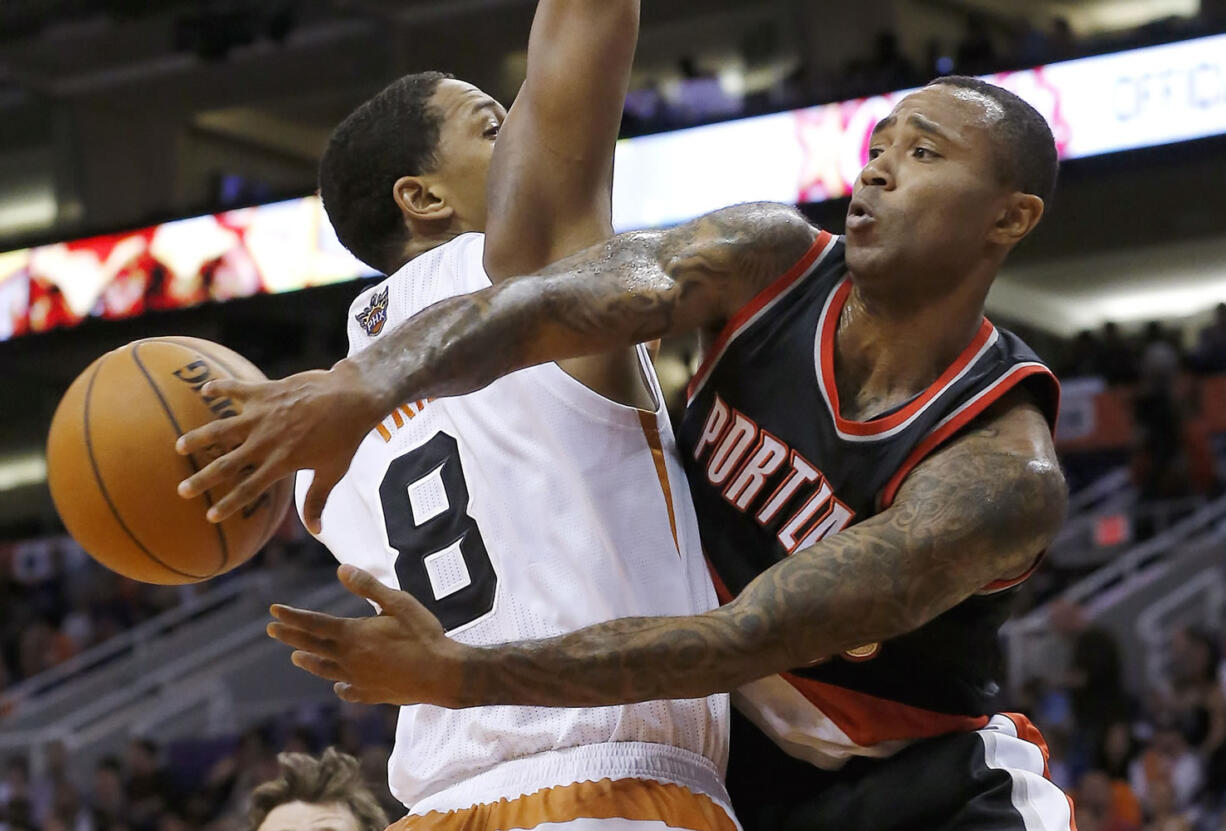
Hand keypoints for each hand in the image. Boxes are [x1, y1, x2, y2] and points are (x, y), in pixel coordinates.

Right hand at [175, 360, 384, 531]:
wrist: (352, 398)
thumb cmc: (345, 438)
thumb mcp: (332, 472)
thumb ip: (317, 500)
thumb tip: (316, 531)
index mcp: (281, 463)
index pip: (249, 490)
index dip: (228, 505)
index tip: (210, 517)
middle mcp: (266, 441)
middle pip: (226, 464)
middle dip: (202, 479)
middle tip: (182, 490)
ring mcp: (263, 415)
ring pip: (221, 428)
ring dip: (199, 437)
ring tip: (179, 446)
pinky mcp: (266, 392)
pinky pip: (236, 389)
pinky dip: (219, 387)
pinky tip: (205, 390)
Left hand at [266, 565, 470, 706]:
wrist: (442, 674)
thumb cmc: (422, 634)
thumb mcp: (398, 603)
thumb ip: (368, 587)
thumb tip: (341, 570)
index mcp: (353, 634)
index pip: (314, 624)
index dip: (292, 616)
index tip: (274, 611)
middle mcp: (350, 658)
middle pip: (313, 646)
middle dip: (291, 636)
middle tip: (272, 630)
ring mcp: (359, 678)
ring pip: (326, 670)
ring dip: (309, 662)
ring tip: (296, 657)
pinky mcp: (372, 694)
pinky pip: (349, 690)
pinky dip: (340, 686)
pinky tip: (339, 685)